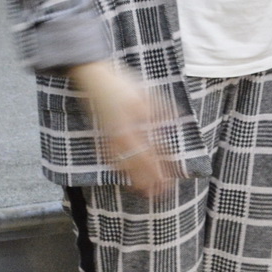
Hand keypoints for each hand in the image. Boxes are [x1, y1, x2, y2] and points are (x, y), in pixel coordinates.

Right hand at [68, 60, 179, 197]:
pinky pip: (110, 157)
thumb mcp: (145, 92)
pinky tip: (124, 175)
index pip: (150, 152)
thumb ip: (160, 107)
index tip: (168, 181)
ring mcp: (110, 136)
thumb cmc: (121, 82)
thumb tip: (177, 116)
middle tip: (159, 194)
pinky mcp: (103, 135)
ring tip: (144, 192)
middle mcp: (121, 134)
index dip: (159, 168)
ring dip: (134, 179)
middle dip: (148, 179)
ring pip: (123, 163)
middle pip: (137, 162)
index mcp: (133, 123)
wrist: (94, 76)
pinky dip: (118, 169)